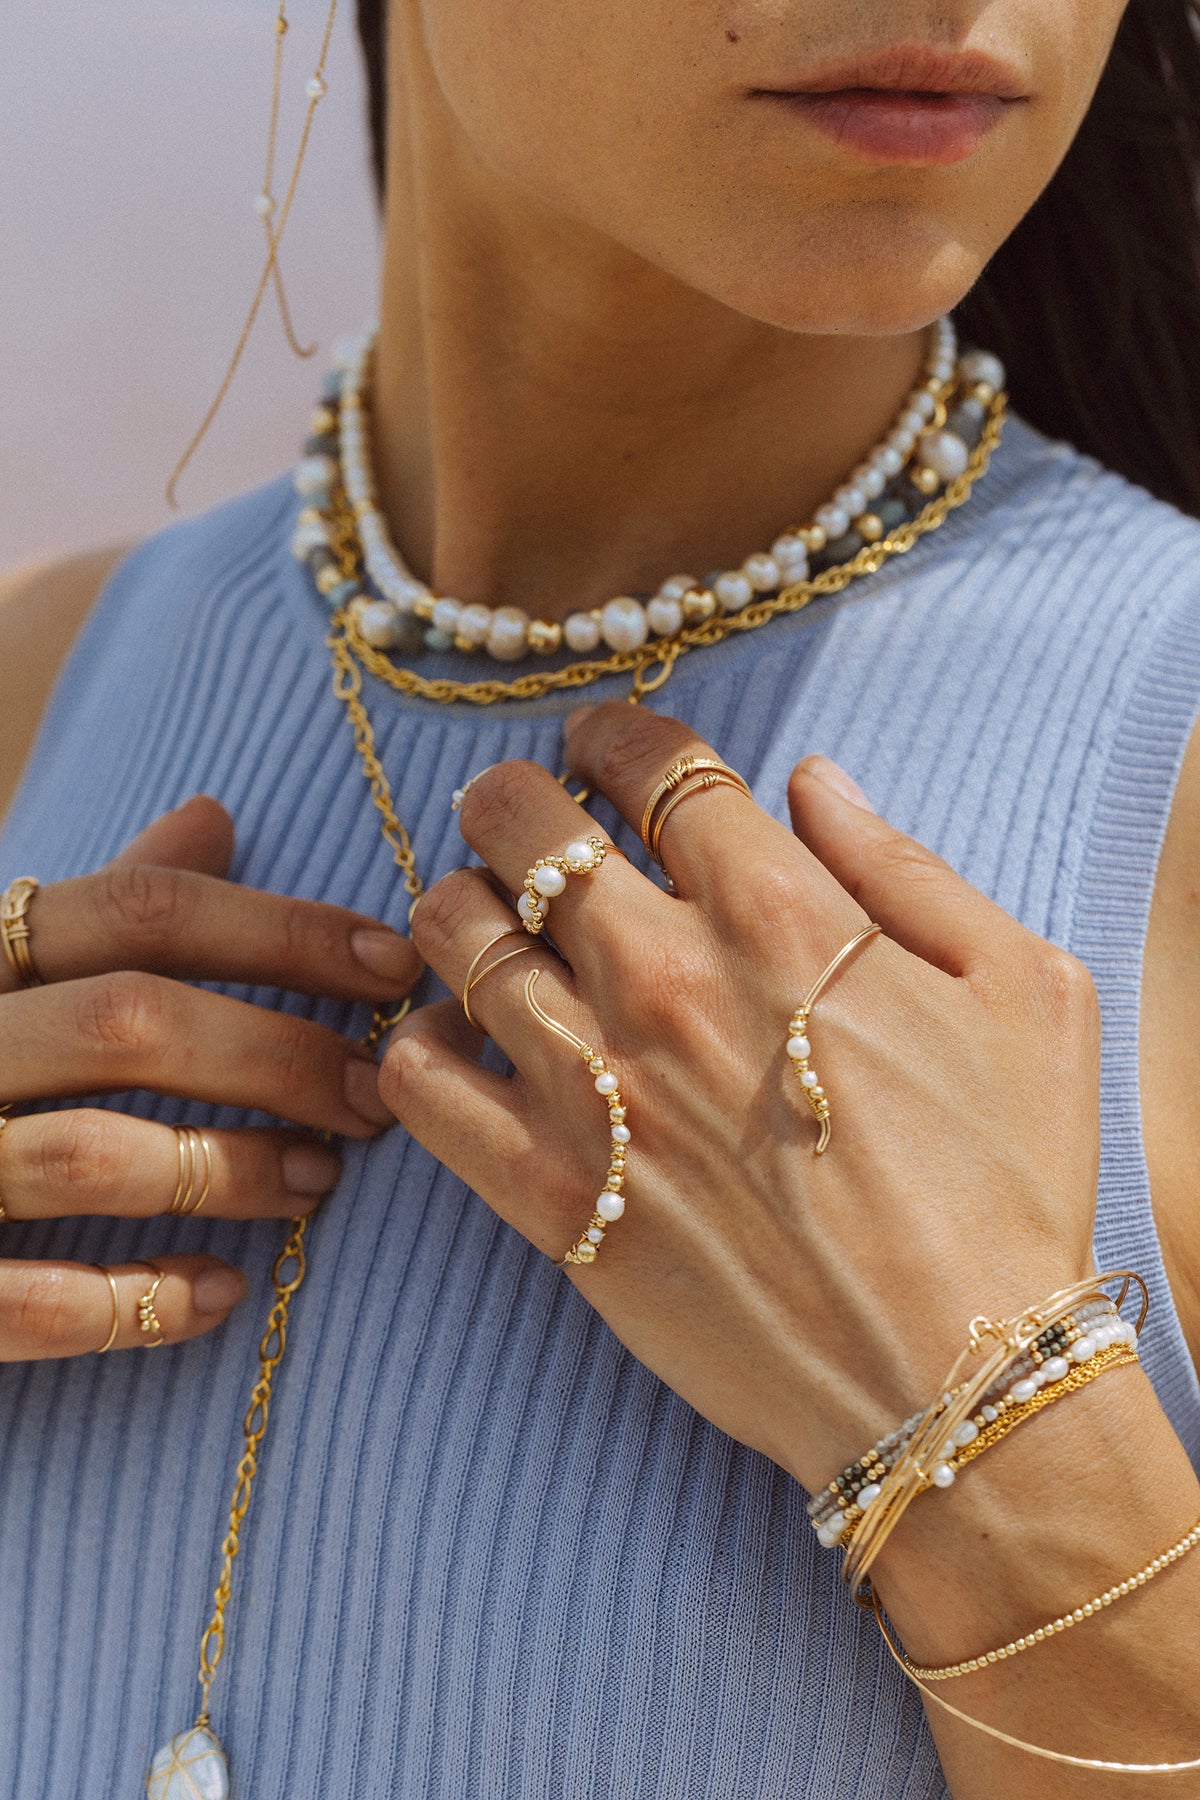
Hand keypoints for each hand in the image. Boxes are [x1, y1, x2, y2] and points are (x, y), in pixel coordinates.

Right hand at [0, 795, 416, 1359]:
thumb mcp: (2, 968)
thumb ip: (98, 906)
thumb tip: (213, 814)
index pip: (141, 908)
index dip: (282, 928)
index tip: (394, 964)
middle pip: (130, 1022)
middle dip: (275, 1055)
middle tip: (375, 1095)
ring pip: (90, 1156)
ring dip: (226, 1168)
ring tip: (319, 1180)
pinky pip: (24, 1300)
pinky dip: (133, 1301)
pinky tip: (219, 1292)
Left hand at [381, 704, 1100, 1493]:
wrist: (953, 1379)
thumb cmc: (1002, 1183)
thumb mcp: (1020, 991)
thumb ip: (905, 868)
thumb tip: (815, 782)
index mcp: (777, 915)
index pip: (651, 765)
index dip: (614, 735)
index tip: (602, 747)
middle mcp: (664, 982)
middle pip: (522, 828)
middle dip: (508, 796)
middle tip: (516, 812)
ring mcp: (595, 1090)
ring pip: (454, 937)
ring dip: (456, 903)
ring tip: (481, 915)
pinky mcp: (552, 1197)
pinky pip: (423, 1088)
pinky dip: (412, 1045)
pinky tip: (449, 1038)